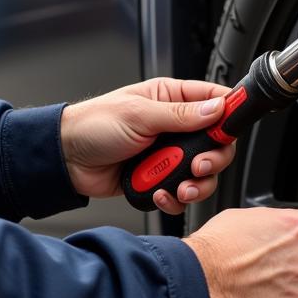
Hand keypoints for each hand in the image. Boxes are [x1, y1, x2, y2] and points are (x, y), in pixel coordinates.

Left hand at [61, 78, 236, 212]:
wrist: (66, 160)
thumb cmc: (93, 125)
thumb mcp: (139, 114)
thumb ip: (181, 114)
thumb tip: (217, 109)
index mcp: (171, 99)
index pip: (214, 101)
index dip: (228, 115)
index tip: (230, 131)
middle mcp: (174, 127)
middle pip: (216, 144)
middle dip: (213, 159)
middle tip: (198, 166)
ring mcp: (167, 155)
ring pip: (202, 173)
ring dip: (196, 184)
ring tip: (180, 188)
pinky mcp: (158, 179)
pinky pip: (180, 192)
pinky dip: (175, 198)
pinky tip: (159, 194)